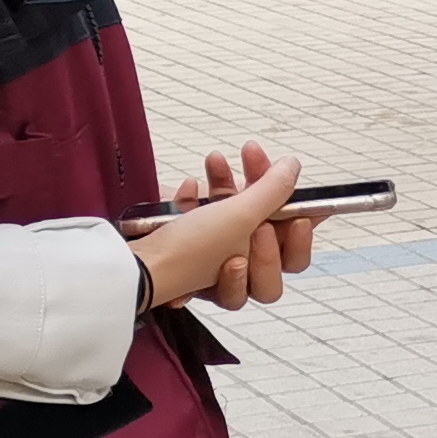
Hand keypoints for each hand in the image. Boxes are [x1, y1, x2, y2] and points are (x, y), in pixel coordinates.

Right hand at [130, 145, 309, 310]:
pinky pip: (205, 210)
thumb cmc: (189, 252)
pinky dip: (201, 196)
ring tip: (216, 161)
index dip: (300, 236)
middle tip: (252, 178)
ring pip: (234, 212)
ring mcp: (213, 253)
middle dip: (257, 196)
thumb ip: (273, 190)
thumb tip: (293, 168)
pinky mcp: (190, 236)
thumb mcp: (240, 216)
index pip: (293, 259)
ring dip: (226, 185)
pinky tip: (190, 187)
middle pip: (266, 227)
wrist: (136, 260)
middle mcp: (239, 269)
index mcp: (258, 276)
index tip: (298, 214)